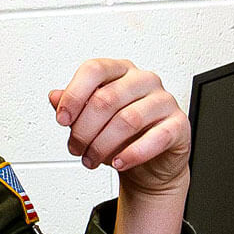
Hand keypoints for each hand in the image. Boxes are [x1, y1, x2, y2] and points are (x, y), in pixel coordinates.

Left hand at [50, 58, 190, 199]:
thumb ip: (74, 105)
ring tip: (92, 160)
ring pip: (127, 119)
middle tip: (76, 148)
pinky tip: (119, 162)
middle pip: (106, 98)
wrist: (150, 164)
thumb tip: (55, 97)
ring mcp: (164, 101)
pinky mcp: (178, 124)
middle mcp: (143, 80)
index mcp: (121, 71)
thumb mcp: (91, 120)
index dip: (74, 95)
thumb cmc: (121, 136)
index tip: (62, 119)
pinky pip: (156, 137)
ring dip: (103, 145)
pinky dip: (133, 153)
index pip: (94, 70)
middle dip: (84, 129)